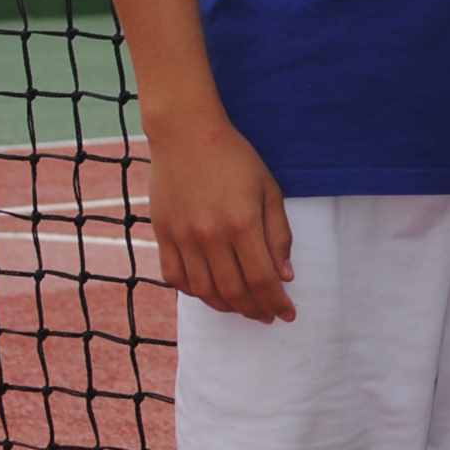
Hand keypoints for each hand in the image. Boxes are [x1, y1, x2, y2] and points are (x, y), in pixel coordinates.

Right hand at [147, 116, 295, 321]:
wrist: (186, 134)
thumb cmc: (235, 158)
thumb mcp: (269, 190)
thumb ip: (278, 234)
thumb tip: (284, 276)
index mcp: (241, 224)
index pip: (262, 279)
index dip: (276, 302)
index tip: (287, 313)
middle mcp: (209, 236)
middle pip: (233, 291)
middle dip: (255, 310)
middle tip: (268, 316)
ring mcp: (182, 237)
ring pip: (203, 291)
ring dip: (226, 306)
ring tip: (243, 307)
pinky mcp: (162, 233)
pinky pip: (175, 276)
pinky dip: (194, 292)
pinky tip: (210, 291)